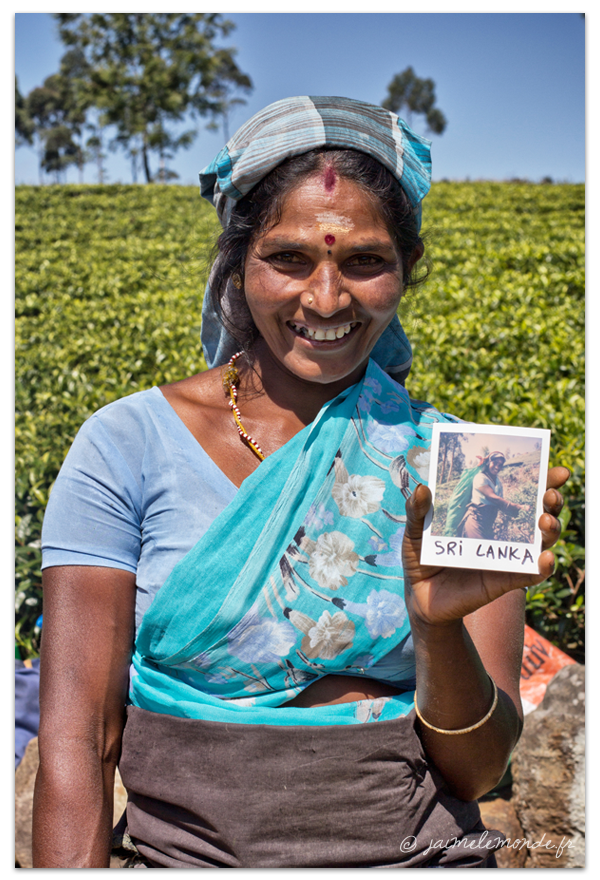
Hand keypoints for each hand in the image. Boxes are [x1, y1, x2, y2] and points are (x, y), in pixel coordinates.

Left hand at [402, 467, 569, 627]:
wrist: (420, 596)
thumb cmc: (420, 559)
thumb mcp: (415, 532)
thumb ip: (416, 511)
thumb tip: (422, 488)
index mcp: (485, 516)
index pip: (518, 492)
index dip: (542, 481)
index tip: (556, 471)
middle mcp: (502, 534)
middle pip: (539, 514)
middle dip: (552, 501)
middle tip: (551, 494)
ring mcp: (505, 557)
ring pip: (541, 542)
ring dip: (550, 529)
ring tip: (545, 520)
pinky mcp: (503, 581)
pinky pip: (529, 574)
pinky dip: (542, 567)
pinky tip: (544, 558)